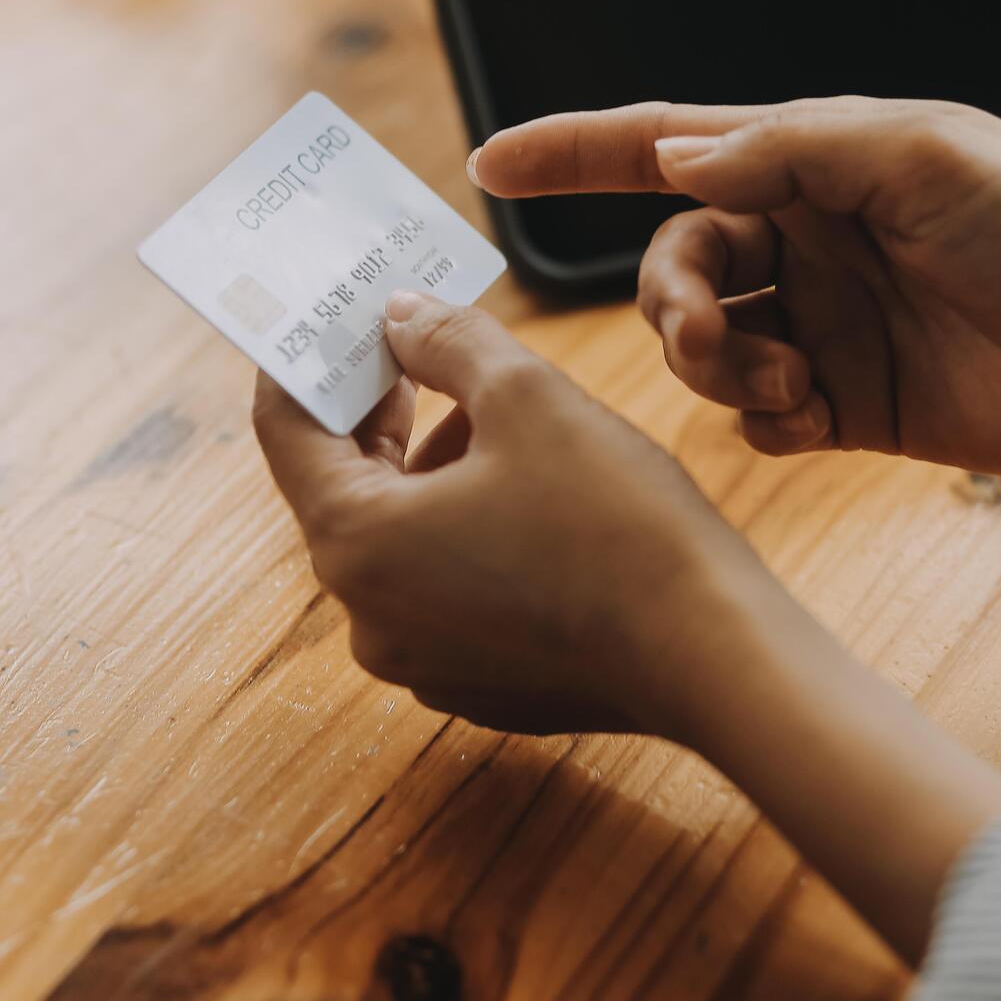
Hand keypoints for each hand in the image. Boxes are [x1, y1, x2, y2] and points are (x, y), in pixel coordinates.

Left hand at [253, 293, 777, 743]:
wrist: (714, 655)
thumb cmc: (618, 523)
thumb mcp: (527, 396)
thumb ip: (445, 341)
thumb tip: (400, 318)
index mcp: (355, 542)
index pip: (285, 430)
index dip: (306, 361)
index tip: (334, 319)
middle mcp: (366, 615)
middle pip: (342, 485)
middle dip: (380, 410)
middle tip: (415, 344)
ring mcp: (417, 660)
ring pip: (398, 536)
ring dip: (429, 468)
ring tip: (496, 415)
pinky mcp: (472, 683)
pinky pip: (440, 587)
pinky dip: (462, 531)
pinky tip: (528, 493)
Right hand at [472, 97, 1000, 471]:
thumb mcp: (916, 153)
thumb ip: (785, 148)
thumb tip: (675, 159)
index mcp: (812, 165)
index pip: (669, 148)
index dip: (577, 152)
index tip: (493, 160)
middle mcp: (805, 242)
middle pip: (676, 266)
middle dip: (672, 302)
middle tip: (708, 336)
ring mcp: (822, 324)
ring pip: (705, 348)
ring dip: (717, 366)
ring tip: (786, 379)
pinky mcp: (847, 403)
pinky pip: (757, 416)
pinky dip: (764, 418)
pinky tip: (814, 413)